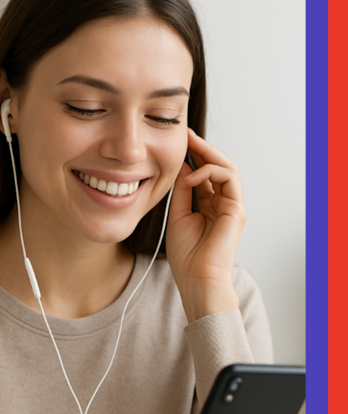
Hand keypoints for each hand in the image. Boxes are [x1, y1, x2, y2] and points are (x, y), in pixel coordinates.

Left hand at [166, 129, 246, 321]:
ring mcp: (232, 206)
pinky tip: (194, 175)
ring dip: (208, 154)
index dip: (193, 156)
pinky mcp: (237, 210)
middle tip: (187, 134)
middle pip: (217, 167)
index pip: (204, 173)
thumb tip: (184, 166)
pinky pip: (229, 178)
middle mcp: (223, 203)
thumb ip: (183, 191)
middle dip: (202, 148)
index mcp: (209, 205)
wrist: (196, 279)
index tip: (178, 142)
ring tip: (191, 146)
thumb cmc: (186, 256)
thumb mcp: (177, 215)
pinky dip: (211, 171)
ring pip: (226, 168)